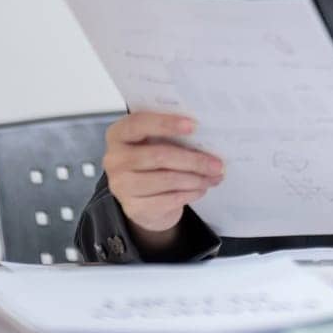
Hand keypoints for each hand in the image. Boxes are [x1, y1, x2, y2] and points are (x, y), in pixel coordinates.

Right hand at [102, 112, 224, 233]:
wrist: (143, 198)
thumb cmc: (153, 161)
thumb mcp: (156, 141)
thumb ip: (172, 134)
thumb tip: (207, 134)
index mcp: (118, 134)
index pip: (138, 124)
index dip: (166, 124)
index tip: (193, 125)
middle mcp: (114, 160)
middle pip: (159, 156)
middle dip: (194, 160)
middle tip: (217, 163)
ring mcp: (121, 186)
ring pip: (167, 180)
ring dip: (197, 178)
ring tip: (214, 176)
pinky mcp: (134, 208)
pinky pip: (169, 199)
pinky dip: (191, 193)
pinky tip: (201, 188)